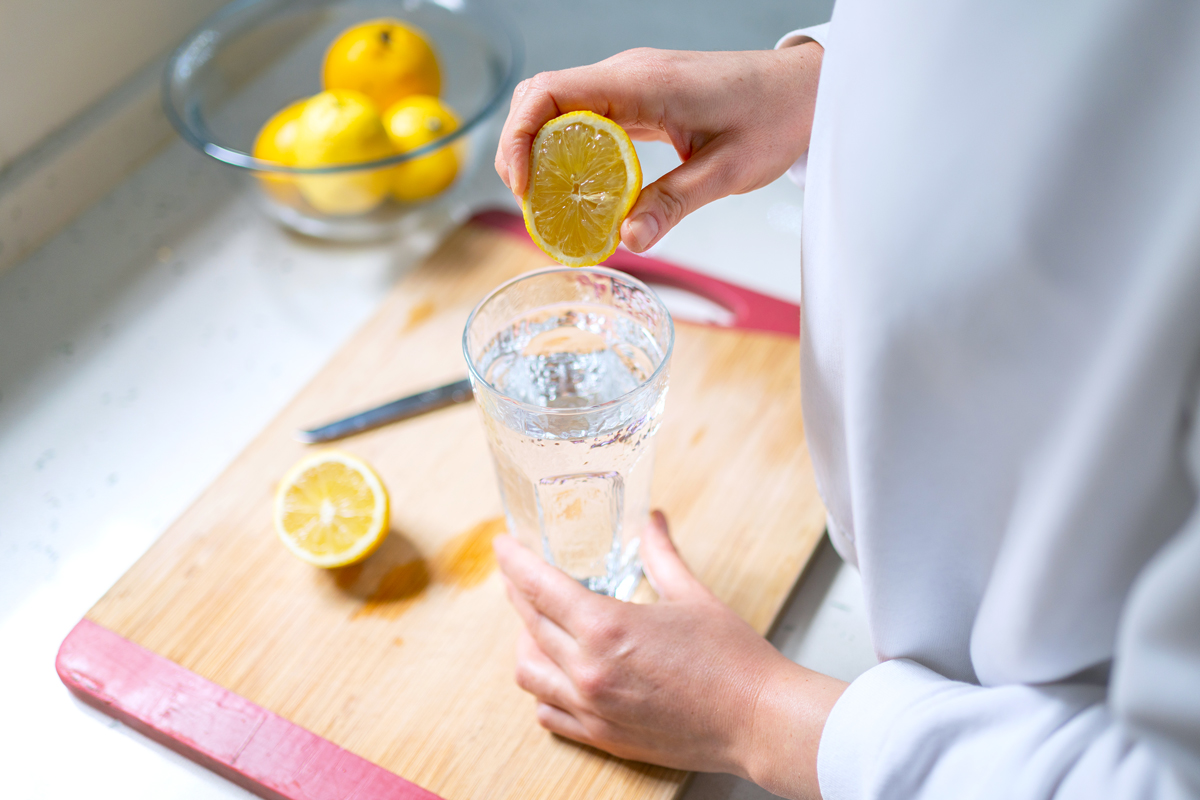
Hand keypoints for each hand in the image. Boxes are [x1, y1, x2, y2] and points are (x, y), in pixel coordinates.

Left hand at [493, 511, 846, 798]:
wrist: (758, 721)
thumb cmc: (733, 660)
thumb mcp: (692, 595)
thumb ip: (661, 554)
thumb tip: (652, 521)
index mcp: (608, 628)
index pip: (539, 586)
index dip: (514, 561)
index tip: (502, 545)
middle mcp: (590, 670)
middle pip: (528, 624)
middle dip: (518, 593)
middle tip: (519, 575)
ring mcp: (592, 708)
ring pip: (528, 672)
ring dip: (526, 643)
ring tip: (539, 625)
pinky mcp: (602, 736)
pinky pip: (548, 714)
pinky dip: (543, 690)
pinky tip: (556, 673)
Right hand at [494, 44, 822, 251]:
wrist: (804, 90)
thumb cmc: (773, 118)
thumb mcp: (725, 170)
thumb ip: (673, 204)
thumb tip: (629, 240)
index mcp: (642, 83)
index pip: (551, 93)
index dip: (519, 137)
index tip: (522, 186)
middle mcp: (627, 75)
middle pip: (541, 98)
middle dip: (521, 149)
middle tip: (531, 205)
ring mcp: (630, 83)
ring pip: (558, 106)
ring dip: (541, 149)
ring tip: (548, 201)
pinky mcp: (638, 96)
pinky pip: (585, 116)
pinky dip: (568, 148)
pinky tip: (578, 186)